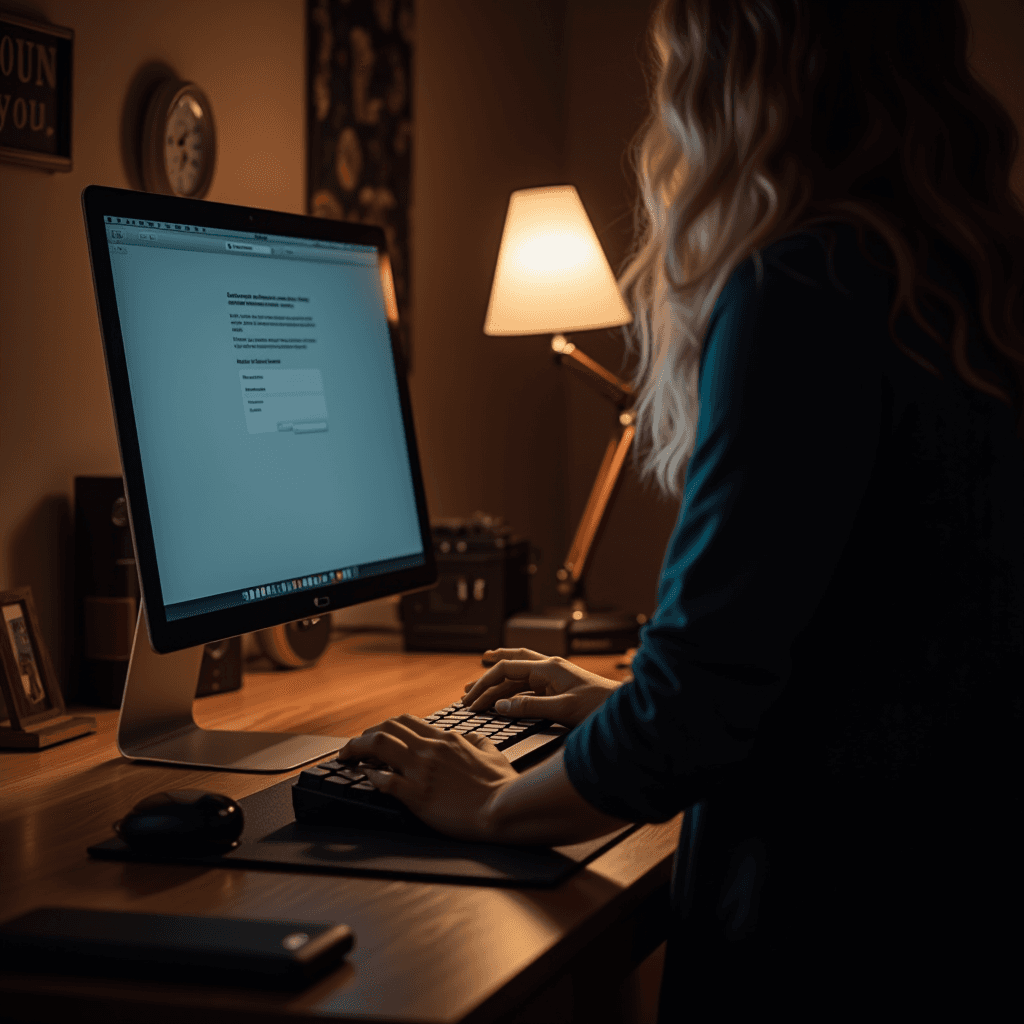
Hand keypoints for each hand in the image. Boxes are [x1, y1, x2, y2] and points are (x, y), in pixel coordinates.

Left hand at [335, 715, 518, 841]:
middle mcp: (430, 749)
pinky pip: (384, 780)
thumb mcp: (492, 752)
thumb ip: (476, 741)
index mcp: (446, 739)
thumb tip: (468, 739)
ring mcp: (422, 771)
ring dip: (357, 749)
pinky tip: (365, 778)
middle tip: (354, 746)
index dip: (385, 727)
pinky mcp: (417, 796)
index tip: (375, 736)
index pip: (406, 722)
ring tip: (346, 757)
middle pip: (387, 728)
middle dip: (365, 735)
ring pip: (378, 746)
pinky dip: (370, 776)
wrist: (504, 808)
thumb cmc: (502, 784)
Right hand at [461, 648, 623, 727]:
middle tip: (468, 690)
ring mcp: (554, 678)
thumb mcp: (563, 709)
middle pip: (511, 665)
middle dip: (487, 676)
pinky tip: (506, 699)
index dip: (485, 682)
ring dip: (498, 686)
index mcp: (548, 668)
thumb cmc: (600, 707)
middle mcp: (549, 669)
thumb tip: (501, 706)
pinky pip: (529, 688)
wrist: (625, 710)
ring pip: (519, 677)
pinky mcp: (559, 689)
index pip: (507, 668)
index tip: (470, 699)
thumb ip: (530, 707)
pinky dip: (513, 693)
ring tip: (479, 694)